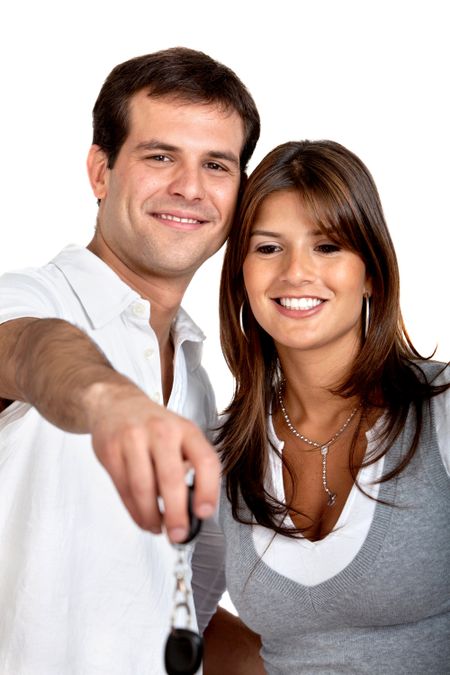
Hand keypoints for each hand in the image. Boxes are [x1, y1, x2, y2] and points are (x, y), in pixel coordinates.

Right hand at [85, 379, 219, 541]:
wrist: (114, 403)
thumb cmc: (154, 426)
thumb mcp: (180, 433)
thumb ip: (189, 464)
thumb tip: (194, 510)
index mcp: (186, 429)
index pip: (205, 460)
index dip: (208, 489)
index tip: (204, 513)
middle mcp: (161, 431)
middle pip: (171, 479)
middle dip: (176, 514)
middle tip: (178, 535)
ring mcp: (132, 439)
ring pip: (143, 489)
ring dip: (152, 516)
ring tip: (158, 528)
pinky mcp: (110, 450)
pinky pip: (124, 489)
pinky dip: (135, 511)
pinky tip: (143, 519)